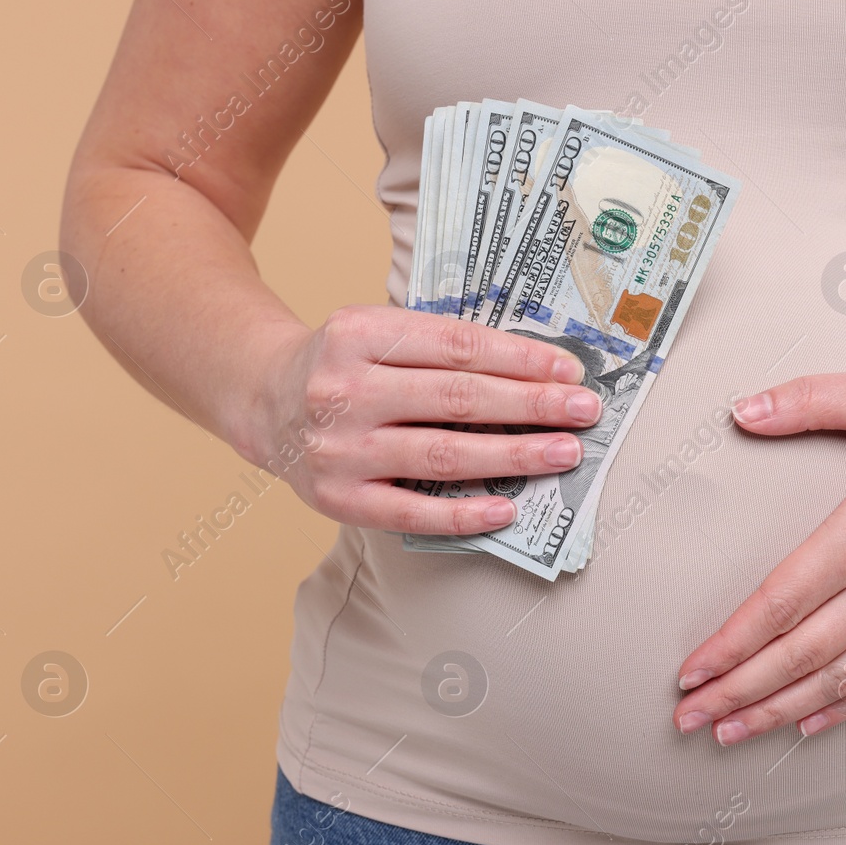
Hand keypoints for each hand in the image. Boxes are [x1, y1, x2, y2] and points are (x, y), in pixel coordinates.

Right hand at [247, 303, 601, 532]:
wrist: (262, 400)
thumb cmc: (343, 364)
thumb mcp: (377, 330)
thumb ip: (439, 346)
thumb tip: (536, 370)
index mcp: (357, 333)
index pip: (456, 346)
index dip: (520, 358)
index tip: (570, 369)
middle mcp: (343, 389)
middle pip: (456, 399)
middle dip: (531, 405)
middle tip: (583, 411)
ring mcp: (338, 448)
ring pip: (441, 455)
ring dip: (513, 455)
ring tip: (562, 454)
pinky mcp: (337, 499)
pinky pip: (412, 512)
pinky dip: (463, 513)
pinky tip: (507, 508)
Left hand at [672, 365, 845, 744]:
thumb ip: (810, 399)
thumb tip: (741, 410)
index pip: (783, 601)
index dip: (732, 643)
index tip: (690, 670)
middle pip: (802, 655)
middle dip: (739, 691)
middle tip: (686, 718)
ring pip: (841, 680)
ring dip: (780, 711)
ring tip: (729, 731)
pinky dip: (842, 708)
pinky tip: (805, 724)